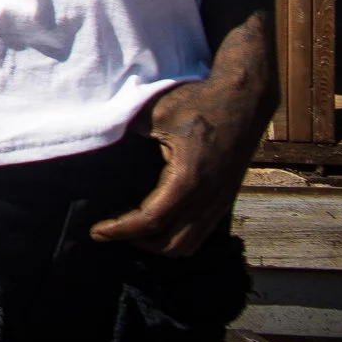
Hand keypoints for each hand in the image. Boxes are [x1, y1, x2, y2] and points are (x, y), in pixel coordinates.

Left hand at [89, 54, 274, 255]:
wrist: (245, 97)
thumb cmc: (199, 101)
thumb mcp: (155, 112)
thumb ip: (127, 130)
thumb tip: (98, 137)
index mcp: (188, 179)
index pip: (151, 220)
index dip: (120, 230)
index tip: (96, 232)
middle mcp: (209, 198)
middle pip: (170, 243)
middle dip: (137, 242)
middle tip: (109, 231)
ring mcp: (221, 201)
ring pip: (189, 244)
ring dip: (158, 244)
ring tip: (130, 230)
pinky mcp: (226, 198)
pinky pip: (201, 232)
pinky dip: (176, 236)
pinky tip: (157, 221)